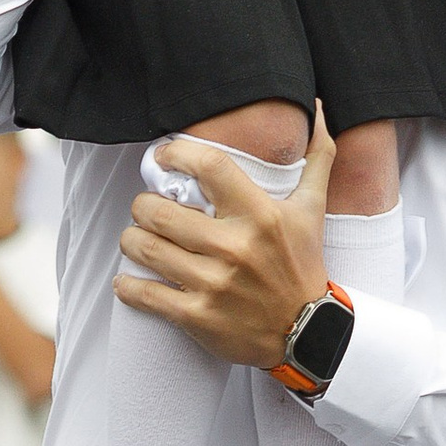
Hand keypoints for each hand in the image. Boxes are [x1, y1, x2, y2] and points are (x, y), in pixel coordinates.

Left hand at [115, 121, 332, 369]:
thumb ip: (317, 157)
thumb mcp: (313, 210)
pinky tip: (126, 280)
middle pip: (161, 209)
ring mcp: (214, 283)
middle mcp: (235, 246)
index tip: (163, 158)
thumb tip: (319, 111)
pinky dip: (128, 286)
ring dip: (131, 240)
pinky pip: (147, 294)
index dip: (177, 154)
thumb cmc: (303, 266)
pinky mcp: (198, 316)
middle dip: (142, 205)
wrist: (309, 335)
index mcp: (260, 214)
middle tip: (145, 207)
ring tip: (136, 237)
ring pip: (146, 249)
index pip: (209, 166)